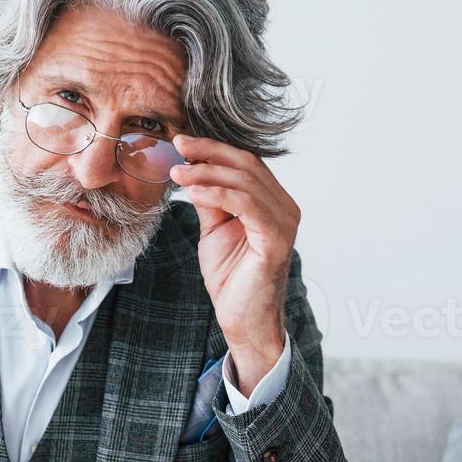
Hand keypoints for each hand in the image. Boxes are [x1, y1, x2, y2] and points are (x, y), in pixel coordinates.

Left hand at [170, 135, 298, 394]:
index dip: (214, 149)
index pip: (245, 163)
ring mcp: (283, 223)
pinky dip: (217, 193)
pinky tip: (192, 191)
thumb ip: (210, 200)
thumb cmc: (232, 278)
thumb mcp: (214, 229)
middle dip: (209, 152)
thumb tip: (192, 169)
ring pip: (246, 181)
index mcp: (273, 203)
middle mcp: (284, 208)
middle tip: (178, 145)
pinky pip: (246, 205)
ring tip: (177, 171)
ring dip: (207, 172)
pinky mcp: (275, 240)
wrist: (243, 320)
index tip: (182, 142)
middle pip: (247, 165)